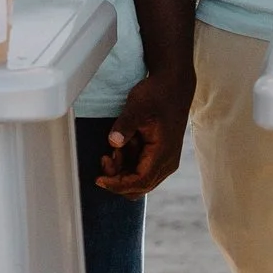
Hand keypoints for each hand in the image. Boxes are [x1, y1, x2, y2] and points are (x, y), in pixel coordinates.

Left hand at [96, 71, 192, 197]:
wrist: (173, 85)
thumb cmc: (157, 94)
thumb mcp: (137, 106)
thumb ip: (125, 125)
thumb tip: (113, 142)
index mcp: (163, 154)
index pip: (140, 182)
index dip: (118, 185)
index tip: (99, 179)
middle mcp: (166, 162)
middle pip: (139, 186)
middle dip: (118, 178)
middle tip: (105, 158)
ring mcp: (164, 160)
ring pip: (139, 179)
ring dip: (122, 168)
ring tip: (114, 147)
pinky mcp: (159, 156)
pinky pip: (140, 169)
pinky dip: (127, 162)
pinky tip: (122, 146)